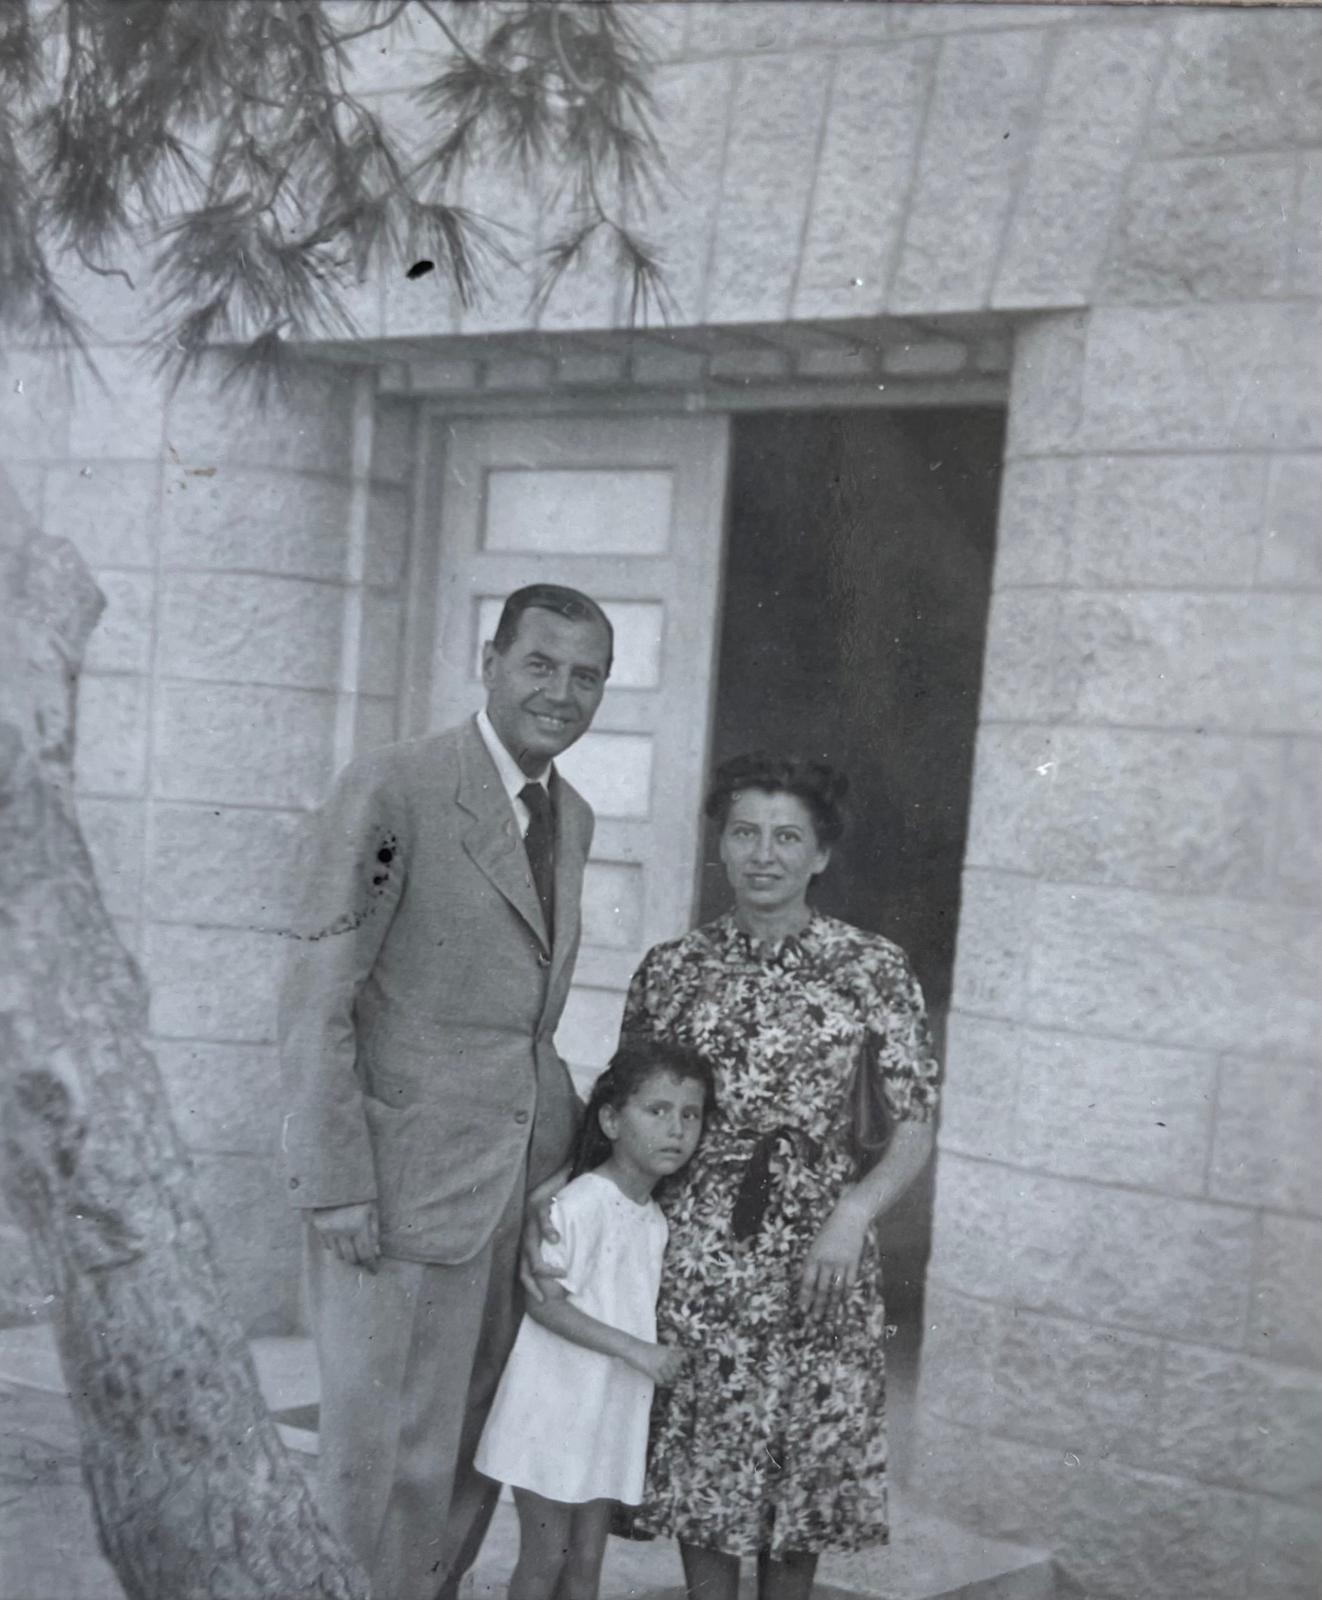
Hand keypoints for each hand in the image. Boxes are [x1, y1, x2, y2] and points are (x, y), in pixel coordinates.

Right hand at [312, 1201, 379, 1270]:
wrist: (335, 1179)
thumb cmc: (358, 1194)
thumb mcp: (372, 1209)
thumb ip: (375, 1231)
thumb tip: (376, 1252)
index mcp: (359, 1225)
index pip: (366, 1254)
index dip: (371, 1264)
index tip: (374, 1270)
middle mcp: (343, 1230)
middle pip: (351, 1258)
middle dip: (359, 1261)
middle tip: (364, 1259)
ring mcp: (329, 1229)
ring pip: (338, 1254)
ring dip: (347, 1255)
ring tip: (353, 1249)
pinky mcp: (318, 1227)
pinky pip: (327, 1245)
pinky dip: (335, 1246)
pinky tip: (341, 1239)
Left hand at [519, 1191, 566, 1302]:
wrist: (544, 1188)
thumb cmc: (549, 1217)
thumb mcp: (550, 1239)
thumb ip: (555, 1254)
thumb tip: (570, 1274)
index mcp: (527, 1248)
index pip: (523, 1273)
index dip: (530, 1288)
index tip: (542, 1301)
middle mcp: (526, 1239)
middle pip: (525, 1267)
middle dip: (536, 1283)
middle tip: (550, 1296)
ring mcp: (530, 1225)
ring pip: (531, 1249)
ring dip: (545, 1264)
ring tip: (563, 1273)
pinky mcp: (538, 1210)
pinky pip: (541, 1222)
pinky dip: (547, 1232)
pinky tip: (556, 1239)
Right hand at [631, 1339, 686, 1386]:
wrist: (632, 1347)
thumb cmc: (642, 1349)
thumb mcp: (658, 1349)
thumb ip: (665, 1355)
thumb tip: (671, 1365)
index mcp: (668, 1351)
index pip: (679, 1363)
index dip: (677, 1369)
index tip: (673, 1373)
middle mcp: (666, 1357)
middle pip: (676, 1372)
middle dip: (672, 1377)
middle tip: (668, 1380)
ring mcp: (659, 1364)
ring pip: (669, 1378)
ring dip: (666, 1381)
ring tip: (662, 1381)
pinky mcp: (652, 1370)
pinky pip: (661, 1381)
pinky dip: (660, 1383)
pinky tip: (657, 1381)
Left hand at [799, 1192, 869, 1321]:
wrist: (848, 1218)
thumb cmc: (828, 1232)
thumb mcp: (814, 1246)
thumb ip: (809, 1264)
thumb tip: (800, 1280)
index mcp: (813, 1257)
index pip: (807, 1282)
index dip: (805, 1297)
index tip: (802, 1310)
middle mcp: (826, 1262)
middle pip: (821, 1289)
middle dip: (817, 1306)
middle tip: (815, 1319)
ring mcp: (841, 1263)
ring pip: (835, 1289)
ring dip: (831, 1304)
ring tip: (828, 1316)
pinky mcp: (854, 1263)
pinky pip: (849, 1283)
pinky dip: (845, 1294)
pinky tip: (842, 1303)